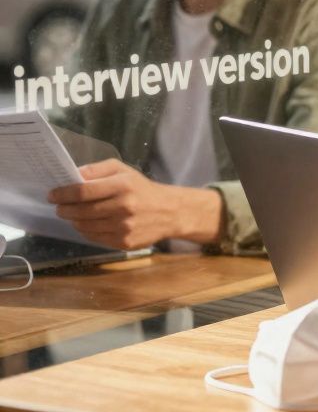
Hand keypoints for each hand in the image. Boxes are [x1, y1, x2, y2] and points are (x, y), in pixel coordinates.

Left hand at [48, 159, 222, 249]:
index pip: (83, 191)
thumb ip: (98, 170)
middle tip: (60, 207)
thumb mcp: (124, 171)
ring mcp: (124, 227)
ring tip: (74, 215)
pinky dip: (86, 231)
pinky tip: (90, 224)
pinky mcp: (124, 242)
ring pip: (85, 226)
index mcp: (123, 185)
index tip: (53, 195)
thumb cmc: (143, 189)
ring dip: (74, 221)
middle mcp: (124, 207)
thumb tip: (73, 175)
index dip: (63, 194)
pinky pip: (94, 237)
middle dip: (64, 209)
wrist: (171, 212)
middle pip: (80, 211)